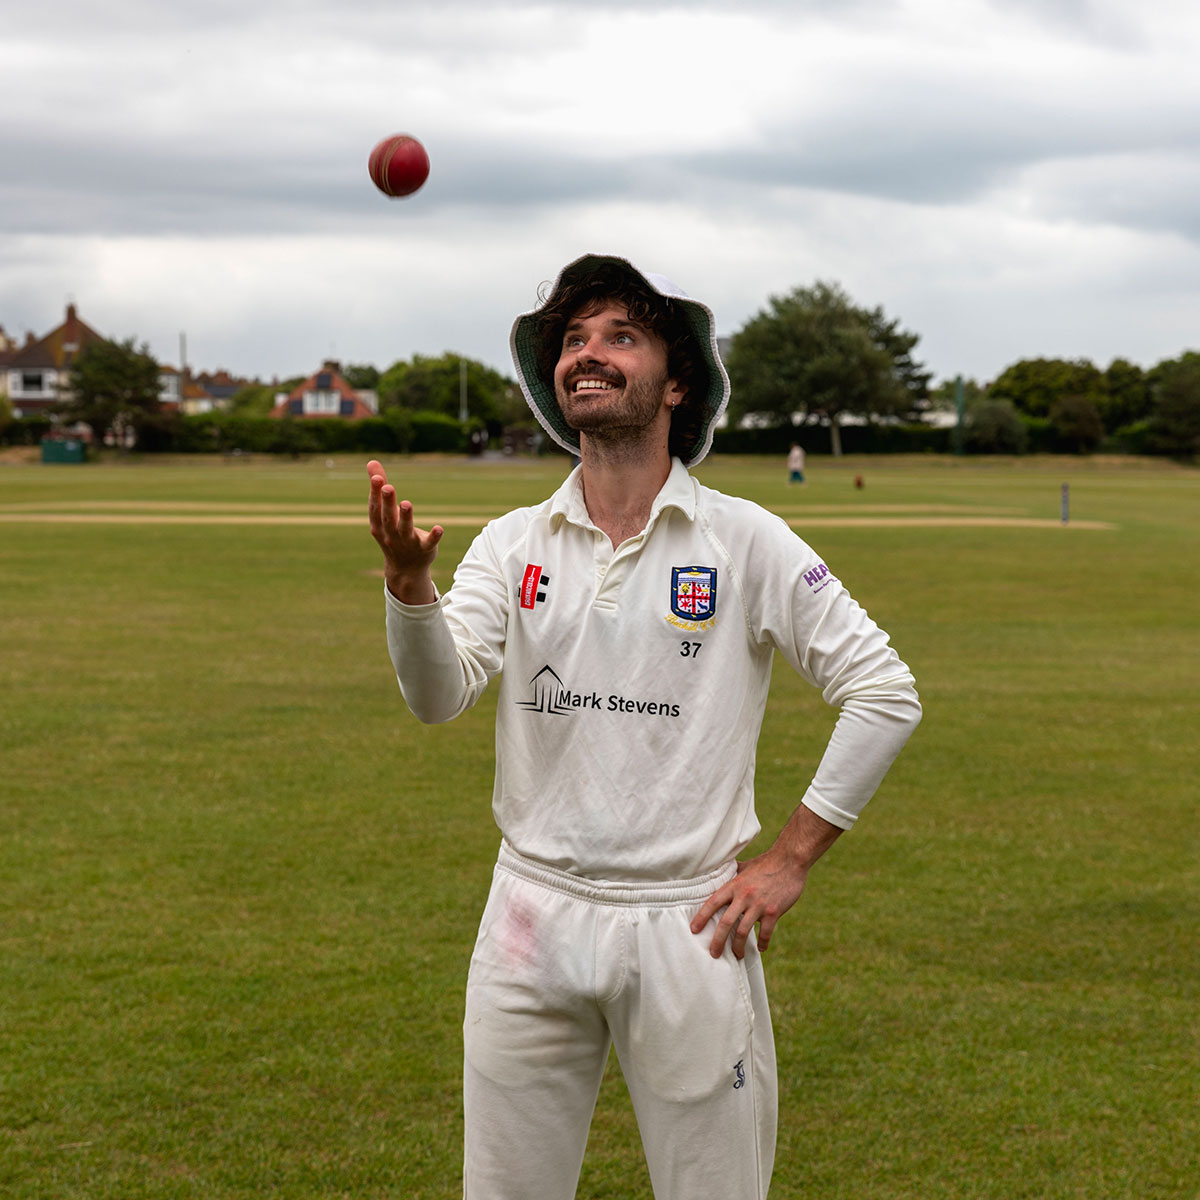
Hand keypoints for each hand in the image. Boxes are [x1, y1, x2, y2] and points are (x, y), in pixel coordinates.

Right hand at [366, 459, 442, 603]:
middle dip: (387, 502)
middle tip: (388, 487)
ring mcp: (407, 543)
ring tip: (407, 503)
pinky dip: (434, 536)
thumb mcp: (384, 513)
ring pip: (405, 529)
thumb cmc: (392, 534)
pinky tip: (440, 528)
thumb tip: (371, 461)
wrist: (405, 569)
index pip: (375, 508)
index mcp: (379, 525)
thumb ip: (379, 488)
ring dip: (406, 517)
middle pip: (388, 517)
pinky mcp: (424, 549)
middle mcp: (390, 535)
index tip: (377, 477)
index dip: (375, 493)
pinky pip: (428, 543)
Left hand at [689, 846, 807, 959]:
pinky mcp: (774, 912)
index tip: (694, 930)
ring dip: (738, 947)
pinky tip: (761, 948)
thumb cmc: (766, 863)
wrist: (790, 861)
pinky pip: (766, 933)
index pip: (713, 903)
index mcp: (734, 885)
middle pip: (725, 923)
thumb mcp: (745, 866)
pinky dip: (763, 943)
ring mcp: (759, 905)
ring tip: (737, 955)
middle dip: (717, 941)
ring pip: (743, 931)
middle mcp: (744, 896)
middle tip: (713, 954)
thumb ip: (733, 874)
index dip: (701, 917)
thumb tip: (722, 874)